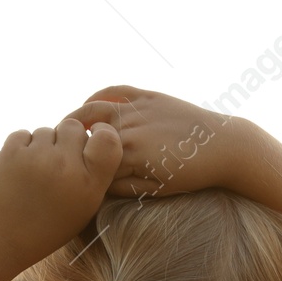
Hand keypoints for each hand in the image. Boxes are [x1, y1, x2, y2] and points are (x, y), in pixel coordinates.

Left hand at [0, 118, 121, 257]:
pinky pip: (24, 133)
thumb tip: (93, 133)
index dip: (102, 133)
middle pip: (74, 127)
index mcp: (88, 183)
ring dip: (44, 145)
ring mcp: (36, 157)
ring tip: (37, 171)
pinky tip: (22, 168)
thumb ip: (95, 172)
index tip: (92, 140)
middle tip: (59, 163)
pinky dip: (23, 146)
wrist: (6, 235)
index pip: (108, 139)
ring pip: (47, 130)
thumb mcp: (86, 205)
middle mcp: (65, 166)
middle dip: (68, 140)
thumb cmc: (51, 222)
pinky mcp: (11, 152)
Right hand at [60, 85, 251, 199]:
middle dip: (70, 145)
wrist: (223, 146)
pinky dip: (98, 95)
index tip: (67, 177)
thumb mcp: (157, 190)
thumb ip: (124, 187)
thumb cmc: (191, 175)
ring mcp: (136, 110)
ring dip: (75, 119)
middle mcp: (127, 129)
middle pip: (86, 136)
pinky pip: (114, 90)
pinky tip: (88, 104)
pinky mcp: (147, 96)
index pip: (90, 163)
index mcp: (127, 156)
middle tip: (58, 154)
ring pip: (93, 111)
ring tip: (66, 129)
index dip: (77, 170)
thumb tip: (96, 186)